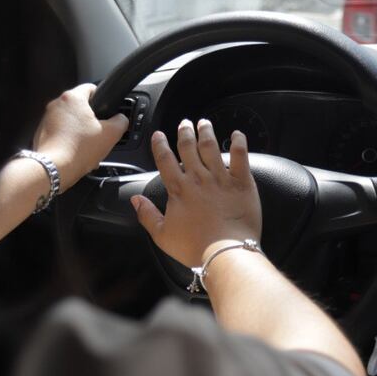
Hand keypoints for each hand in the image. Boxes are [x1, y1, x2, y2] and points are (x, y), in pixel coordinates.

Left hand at [32, 84, 129, 190]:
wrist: (54, 169)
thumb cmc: (79, 149)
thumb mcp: (111, 134)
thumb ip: (121, 121)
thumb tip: (121, 119)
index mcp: (73, 98)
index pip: (91, 88)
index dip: (103, 99)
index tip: (107, 111)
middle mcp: (56, 104)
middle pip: (80, 107)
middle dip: (91, 121)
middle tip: (99, 135)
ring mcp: (46, 119)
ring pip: (69, 121)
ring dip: (79, 132)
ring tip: (87, 149)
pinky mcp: (41, 133)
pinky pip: (59, 133)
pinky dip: (68, 141)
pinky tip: (76, 154)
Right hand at [131, 119, 261, 267]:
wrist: (226, 252)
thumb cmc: (195, 247)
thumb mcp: (162, 235)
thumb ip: (147, 215)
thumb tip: (135, 200)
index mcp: (179, 189)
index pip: (165, 160)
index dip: (160, 145)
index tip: (159, 135)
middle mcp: (198, 178)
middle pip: (188, 147)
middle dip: (184, 132)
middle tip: (184, 123)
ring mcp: (221, 178)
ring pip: (211, 147)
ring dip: (206, 132)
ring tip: (204, 123)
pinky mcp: (241, 183)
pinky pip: (240, 156)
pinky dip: (239, 142)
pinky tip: (237, 134)